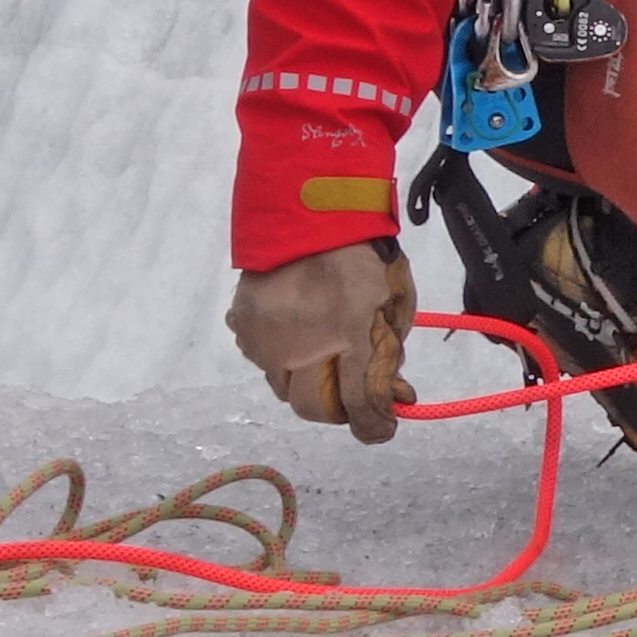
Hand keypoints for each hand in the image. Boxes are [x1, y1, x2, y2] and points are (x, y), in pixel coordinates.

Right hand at [227, 242, 415, 441]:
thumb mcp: (395, 301)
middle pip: (312, 407)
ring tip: (320, 352)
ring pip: (282, 385)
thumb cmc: (363, 254)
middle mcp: (302, 345)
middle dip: (335, 407)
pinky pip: (259, 356)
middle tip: (349, 390)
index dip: (375, 424)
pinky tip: (293, 330)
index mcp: (350, 336)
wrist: (309, 210)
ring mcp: (266, 337)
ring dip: (304, 380)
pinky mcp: (242, 323)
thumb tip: (393, 389)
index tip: (383, 426)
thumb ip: (391, 350)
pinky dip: (277, 353)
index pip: (360, 403)